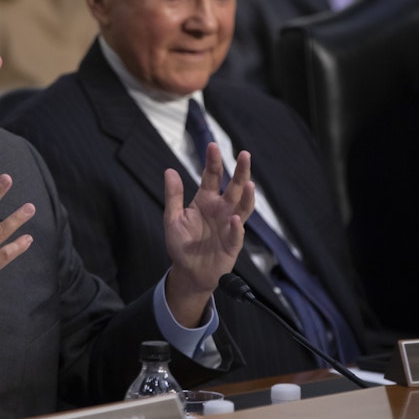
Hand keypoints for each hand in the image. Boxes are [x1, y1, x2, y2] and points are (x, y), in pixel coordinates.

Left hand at [163, 143, 253, 326]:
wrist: (188, 272)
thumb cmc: (182, 244)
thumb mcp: (172, 218)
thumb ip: (173, 196)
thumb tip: (169, 171)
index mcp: (206, 200)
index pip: (212, 176)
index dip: (213, 161)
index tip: (212, 146)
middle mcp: (221, 209)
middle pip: (234, 186)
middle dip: (240, 171)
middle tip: (244, 155)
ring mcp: (229, 225)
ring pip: (243, 207)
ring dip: (247, 196)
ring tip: (249, 185)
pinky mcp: (232, 243)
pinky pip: (236, 234)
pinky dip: (237, 227)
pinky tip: (235, 219)